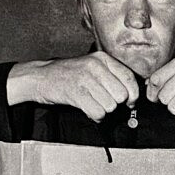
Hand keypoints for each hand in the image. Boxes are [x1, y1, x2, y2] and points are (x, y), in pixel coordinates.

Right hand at [7, 51, 139, 120]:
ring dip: (103, 110)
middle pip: (121, 95)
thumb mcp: (93, 67)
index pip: (129, 78)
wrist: (41, 77)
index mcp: (102, 58)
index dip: (133, 94)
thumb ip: (112, 77)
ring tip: (92, 103)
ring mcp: (85, 79)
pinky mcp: (76, 93)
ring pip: (110, 106)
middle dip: (115, 103)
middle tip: (103, 102)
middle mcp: (95, 66)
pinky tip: (88, 109)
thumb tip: (132, 96)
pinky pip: (97, 112)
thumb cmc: (69, 75)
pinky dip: (95, 116)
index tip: (130, 102)